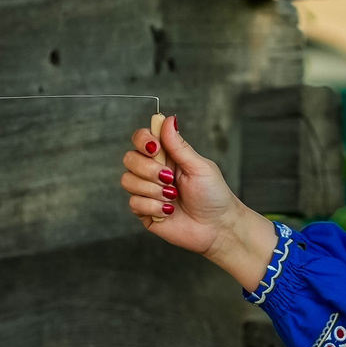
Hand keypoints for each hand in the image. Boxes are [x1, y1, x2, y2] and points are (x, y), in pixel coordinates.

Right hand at [119, 114, 278, 289]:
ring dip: (152, 189)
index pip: (141, 139)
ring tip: (172, 197)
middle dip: (148, 169)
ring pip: (128, 181)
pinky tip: (169, 211)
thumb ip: (179, 145)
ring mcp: (147, 192)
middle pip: (130, 159)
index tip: (156, 148)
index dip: (143, 140)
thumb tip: (168, 119)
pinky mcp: (145, 212)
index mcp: (167, 156)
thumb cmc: (214, 195)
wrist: (218, 227)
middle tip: (169, 179)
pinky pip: (134, 203)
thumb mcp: (198, 166)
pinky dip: (153, 207)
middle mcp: (153, 171)